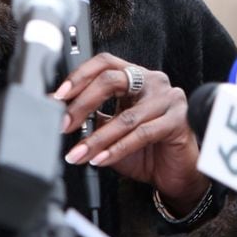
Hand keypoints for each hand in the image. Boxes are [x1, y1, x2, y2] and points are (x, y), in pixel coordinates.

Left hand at [53, 53, 208, 214]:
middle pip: (111, 80)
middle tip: (64, 125)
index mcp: (136, 76)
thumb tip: (60, 113)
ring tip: (78, 154)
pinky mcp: (178, 121)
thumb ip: (92, 118)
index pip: (104, 63)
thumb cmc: (146, 150)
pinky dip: (116, 149)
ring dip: (96, 139)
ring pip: (124, 116)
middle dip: (82, 104)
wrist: (174, 173)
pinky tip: (101, 159)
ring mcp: (168, 99)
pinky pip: (141, 134)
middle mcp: (153, 82)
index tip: (58, 96)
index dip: (79, 77)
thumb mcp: (112, 130)